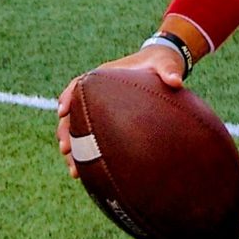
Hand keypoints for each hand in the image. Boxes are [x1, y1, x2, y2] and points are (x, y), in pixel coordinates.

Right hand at [56, 47, 184, 179]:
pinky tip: (89, 175)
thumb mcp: (165, 64)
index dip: (67, 97)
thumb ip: (169, 71)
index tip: (63, 110)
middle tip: (66, 150)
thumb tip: (176, 81)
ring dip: (73, 150)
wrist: (164, 67)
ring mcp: (101, 108)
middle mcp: (98, 93)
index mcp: (105, 76)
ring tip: (74, 171)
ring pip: (79, 130)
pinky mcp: (108, 121)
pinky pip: (92, 139)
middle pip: (74, 113)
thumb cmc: (161, 63)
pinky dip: (87, 155)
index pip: (78, 85)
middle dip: (66, 132)